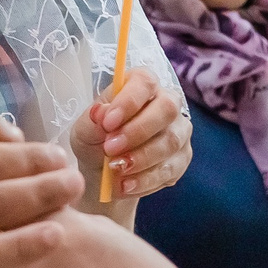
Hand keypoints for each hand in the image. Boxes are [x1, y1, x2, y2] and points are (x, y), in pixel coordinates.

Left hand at [72, 66, 191, 202]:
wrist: (104, 173)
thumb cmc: (96, 140)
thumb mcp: (84, 130)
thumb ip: (93, 121)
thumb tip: (101, 113)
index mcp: (140, 85)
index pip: (144, 82)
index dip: (129, 102)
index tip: (108, 123)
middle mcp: (167, 102)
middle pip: (167, 108)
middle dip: (138, 132)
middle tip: (110, 150)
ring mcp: (179, 130)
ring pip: (170, 141)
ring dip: (141, 159)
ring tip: (115, 171)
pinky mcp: (182, 158)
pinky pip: (171, 169)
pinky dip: (146, 180)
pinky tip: (125, 185)